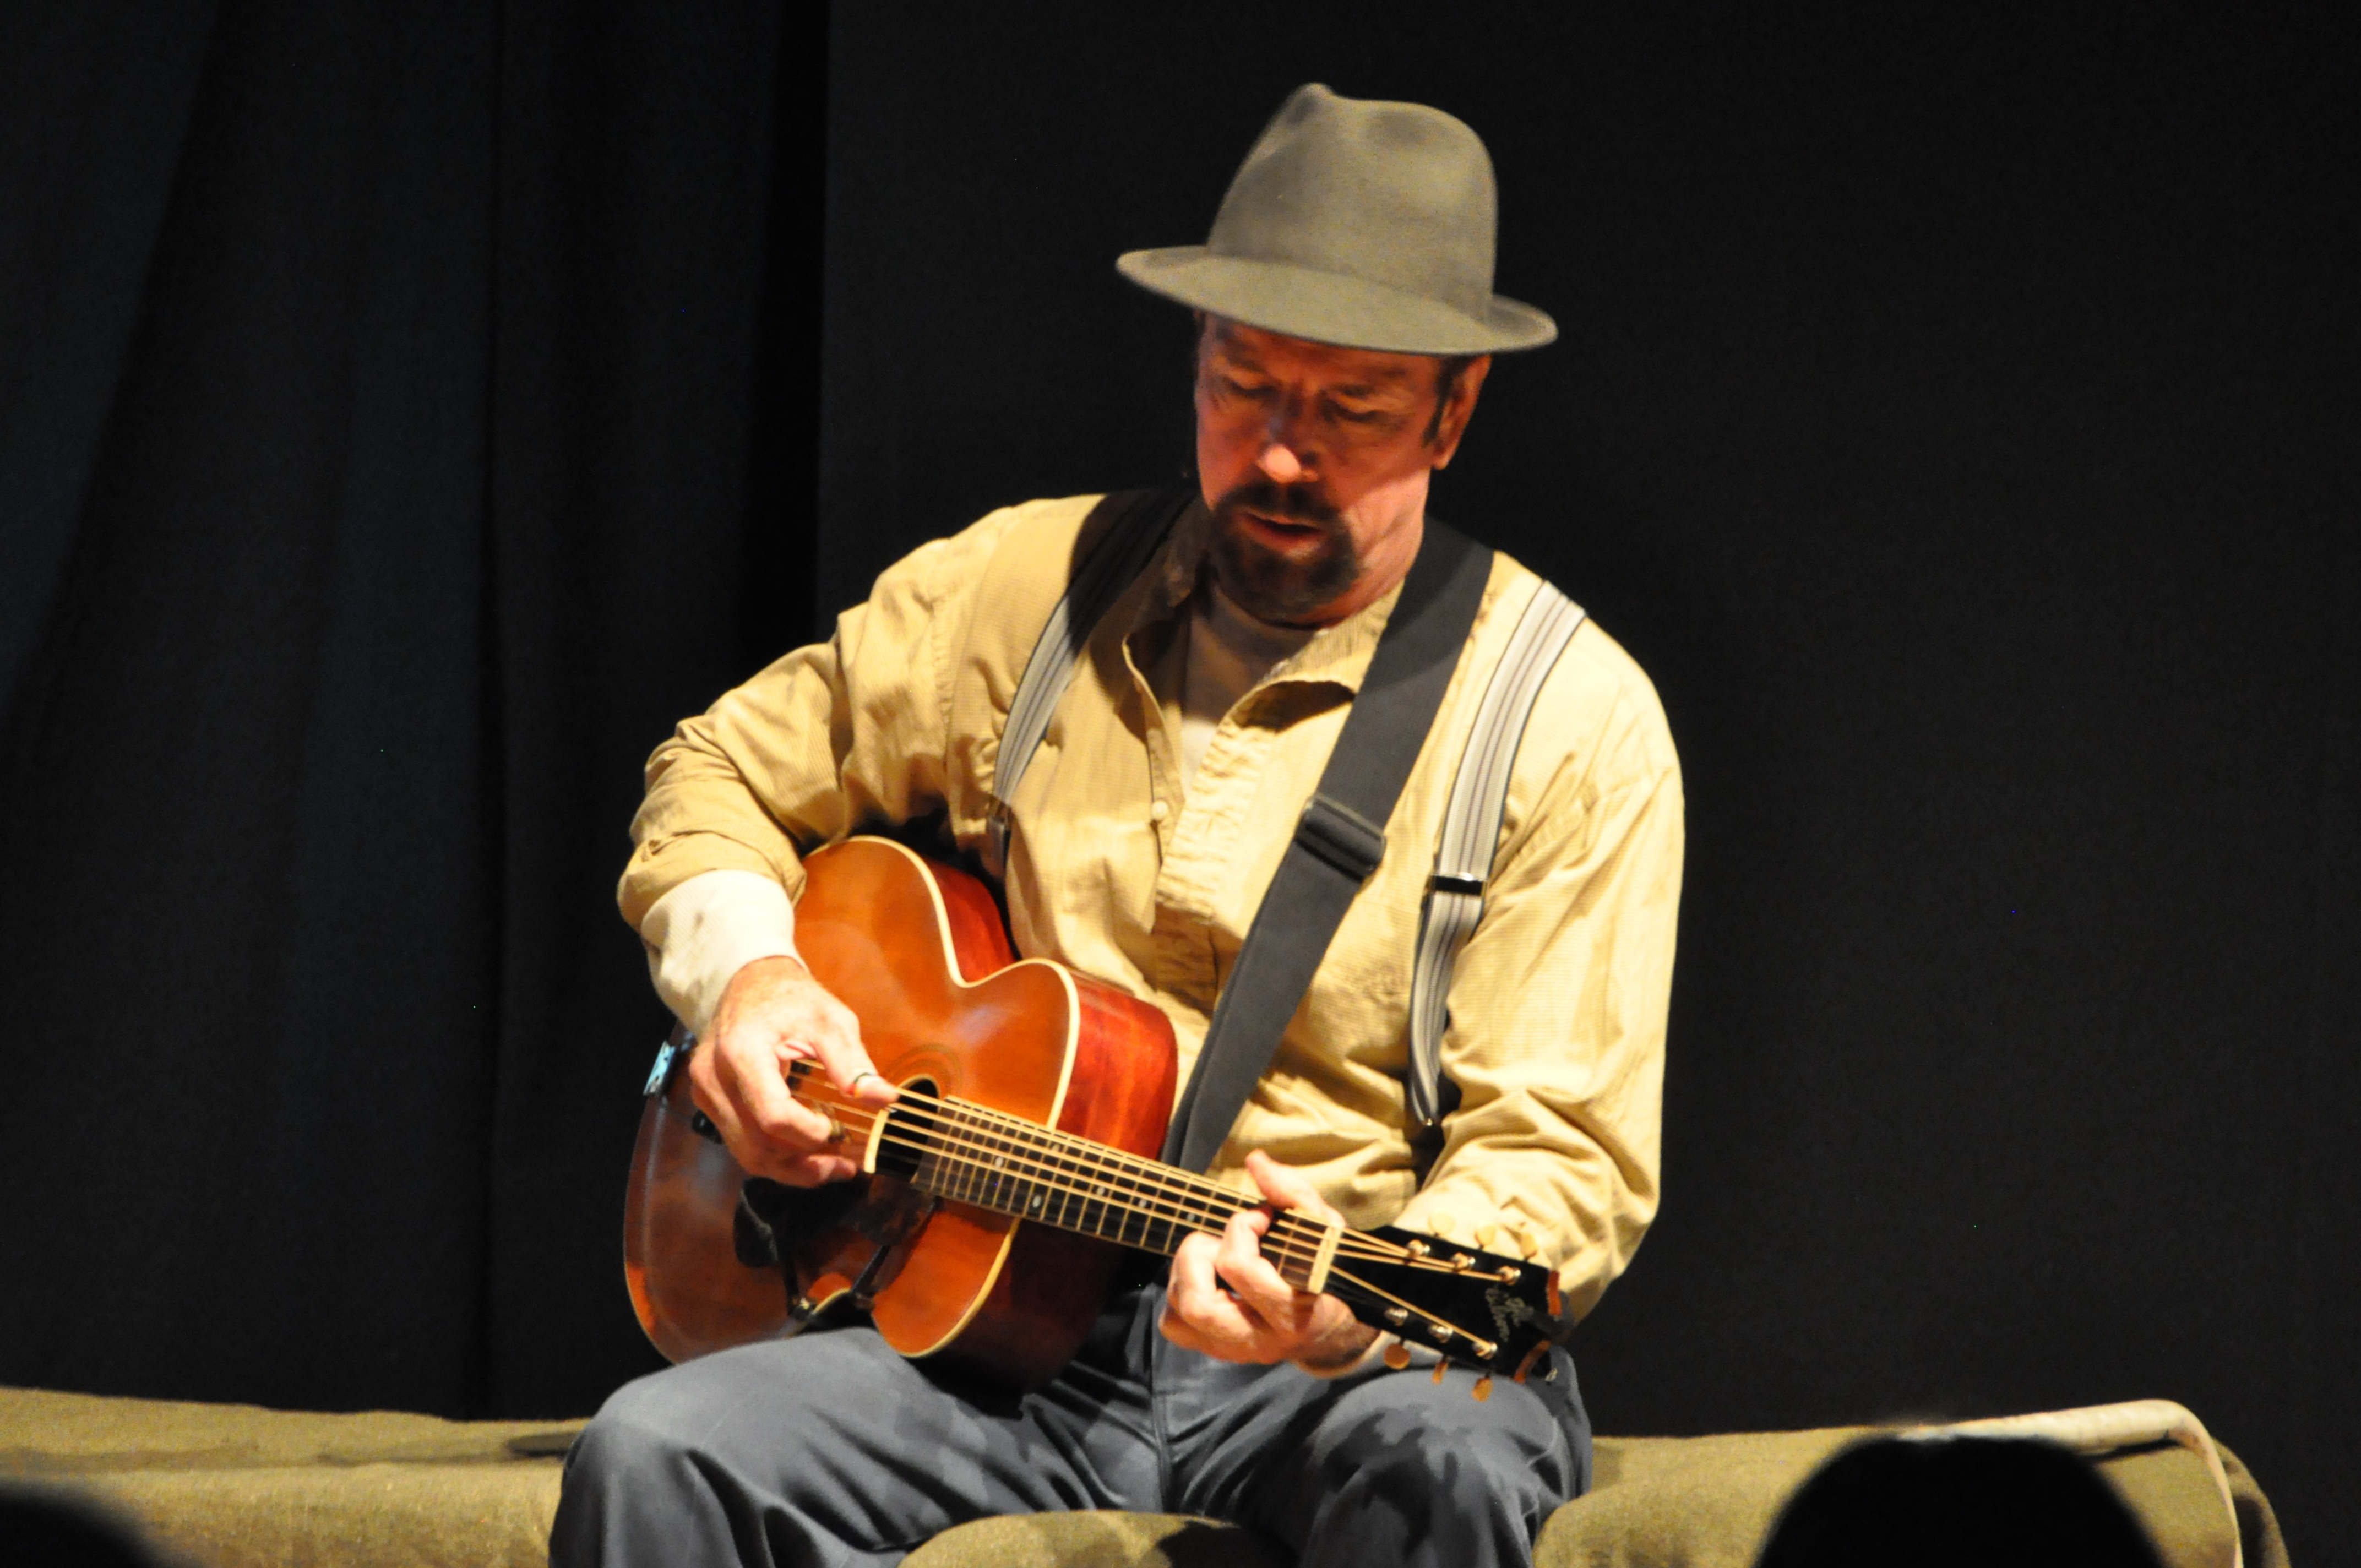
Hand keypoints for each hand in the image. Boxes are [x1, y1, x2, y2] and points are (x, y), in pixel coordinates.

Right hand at [687, 955, 897, 1186]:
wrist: (751, 983)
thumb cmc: (792, 999)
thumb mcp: (830, 1021)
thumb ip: (854, 1063)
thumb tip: (885, 1099)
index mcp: (741, 1052)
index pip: (772, 1114)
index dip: (809, 1134)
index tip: (841, 1132)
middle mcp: (713, 1077)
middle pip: (757, 1143)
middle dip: (804, 1161)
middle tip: (846, 1163)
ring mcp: (707, 1092)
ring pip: (747, 1153)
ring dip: (791, 1168)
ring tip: (833, 1166)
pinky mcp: (710, 1102)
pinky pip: (742, 1143)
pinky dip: (776, 1156)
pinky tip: (808, 1154)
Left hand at [1159, 1151, 1378, 1369]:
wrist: (1334, 1327)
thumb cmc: (1326, 1269)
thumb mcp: (1324, 1229)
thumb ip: (1293, 1193)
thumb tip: (1255, 1161)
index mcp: (1293, 1310)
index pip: (1238, 1267)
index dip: (1241, 1228)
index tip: (1261, 1217)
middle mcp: (1262, 1339)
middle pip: (1198, 1304)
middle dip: (1198, 1256)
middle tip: (1221, 1241)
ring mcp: (1236, 1349)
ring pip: (1180, 1314)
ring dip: (1185, 1272)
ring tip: (1213, 1257)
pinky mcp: (1216, 1350)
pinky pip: (1174, 1324)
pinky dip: (1179, 1293)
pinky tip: (1206, 1277)